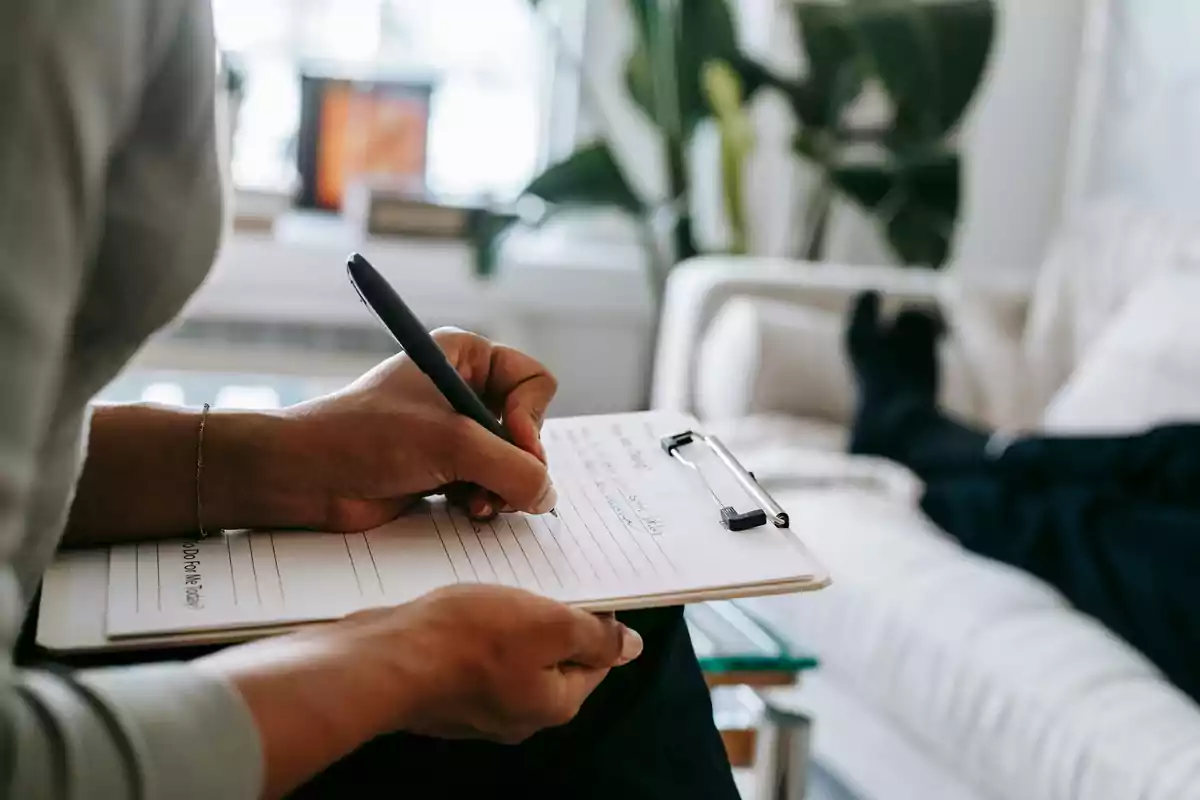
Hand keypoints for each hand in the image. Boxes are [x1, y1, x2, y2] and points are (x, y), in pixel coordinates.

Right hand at [197, 585, 643, 796]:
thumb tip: (630, 648)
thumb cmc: (465, 641)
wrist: (381, 660)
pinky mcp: (442, 691)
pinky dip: (474, 629)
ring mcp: (476, 707)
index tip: (585, 586)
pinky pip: (472, 655)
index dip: (596, 619)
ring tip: (498, 586)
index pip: (596, 660)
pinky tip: (462, 604)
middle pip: (552, 657)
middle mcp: (518, 714)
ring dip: (510, 619)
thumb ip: (595, 636)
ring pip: (510, 653)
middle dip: (549, 617)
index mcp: (553, 704)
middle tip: (539, 579)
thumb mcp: (549, 625)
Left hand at [263, 328, 557, 530]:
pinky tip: (466, 510)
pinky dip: (486, 501)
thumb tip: (548, 496)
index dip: (533, 417)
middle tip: (497, 485)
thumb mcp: (452, 444)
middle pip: (530, 428)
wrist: (304, 477)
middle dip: (517, 462)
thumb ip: (513, 468)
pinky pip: (491, 485)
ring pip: (513, 462)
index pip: (535, 382)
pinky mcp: (444, 469)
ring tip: (478, 504)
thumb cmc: (365, 437)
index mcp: (466, 356)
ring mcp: (455, 432)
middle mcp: (465, 389)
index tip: (516, 443)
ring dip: (502, 487)